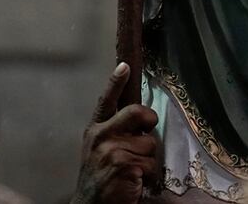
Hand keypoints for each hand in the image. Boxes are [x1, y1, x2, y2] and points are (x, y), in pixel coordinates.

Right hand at [72, 63, 160, 203]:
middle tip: (148, 127)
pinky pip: (152, 163)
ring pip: (149, 143)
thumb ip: (113, 131)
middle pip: (137, 112)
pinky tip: (135, 181)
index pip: (106, 101)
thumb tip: (139, 118)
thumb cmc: (100, 176)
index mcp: (95, 130)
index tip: (124, 66)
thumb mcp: (98, 149)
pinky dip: (149, 175)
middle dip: (149, 118)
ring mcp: (113, 151)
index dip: (116, 82)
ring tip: (133, 170)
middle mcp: (101, 136)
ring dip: (148, 158)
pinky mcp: (125, 166)